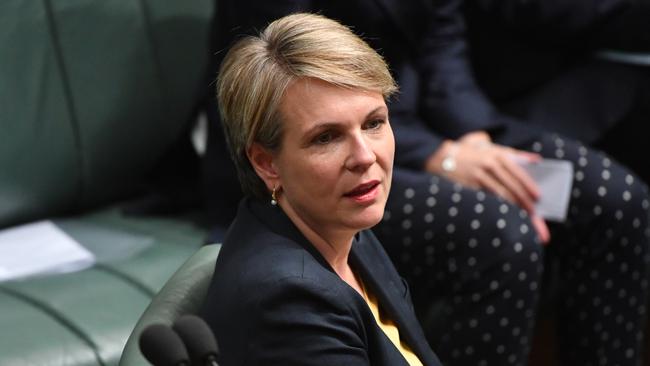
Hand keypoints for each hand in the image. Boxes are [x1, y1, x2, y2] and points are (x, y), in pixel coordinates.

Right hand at [425, 131, 549, 242]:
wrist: (442, 157)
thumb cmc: (472, 153)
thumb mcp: (492, 148)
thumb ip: (514, 154)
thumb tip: (536, 160)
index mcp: (498, 155)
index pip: (518, 172)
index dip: (529, 186)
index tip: (539, 197)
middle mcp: (489, 166)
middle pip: (512, 188)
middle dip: (526, 204)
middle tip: (536, 216)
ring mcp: (478, 178)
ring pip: (502, 197)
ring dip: (516, 211)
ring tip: (526, 222)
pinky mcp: (469, 189)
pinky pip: (489, 201)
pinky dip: (500, 210)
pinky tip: (507, 218)